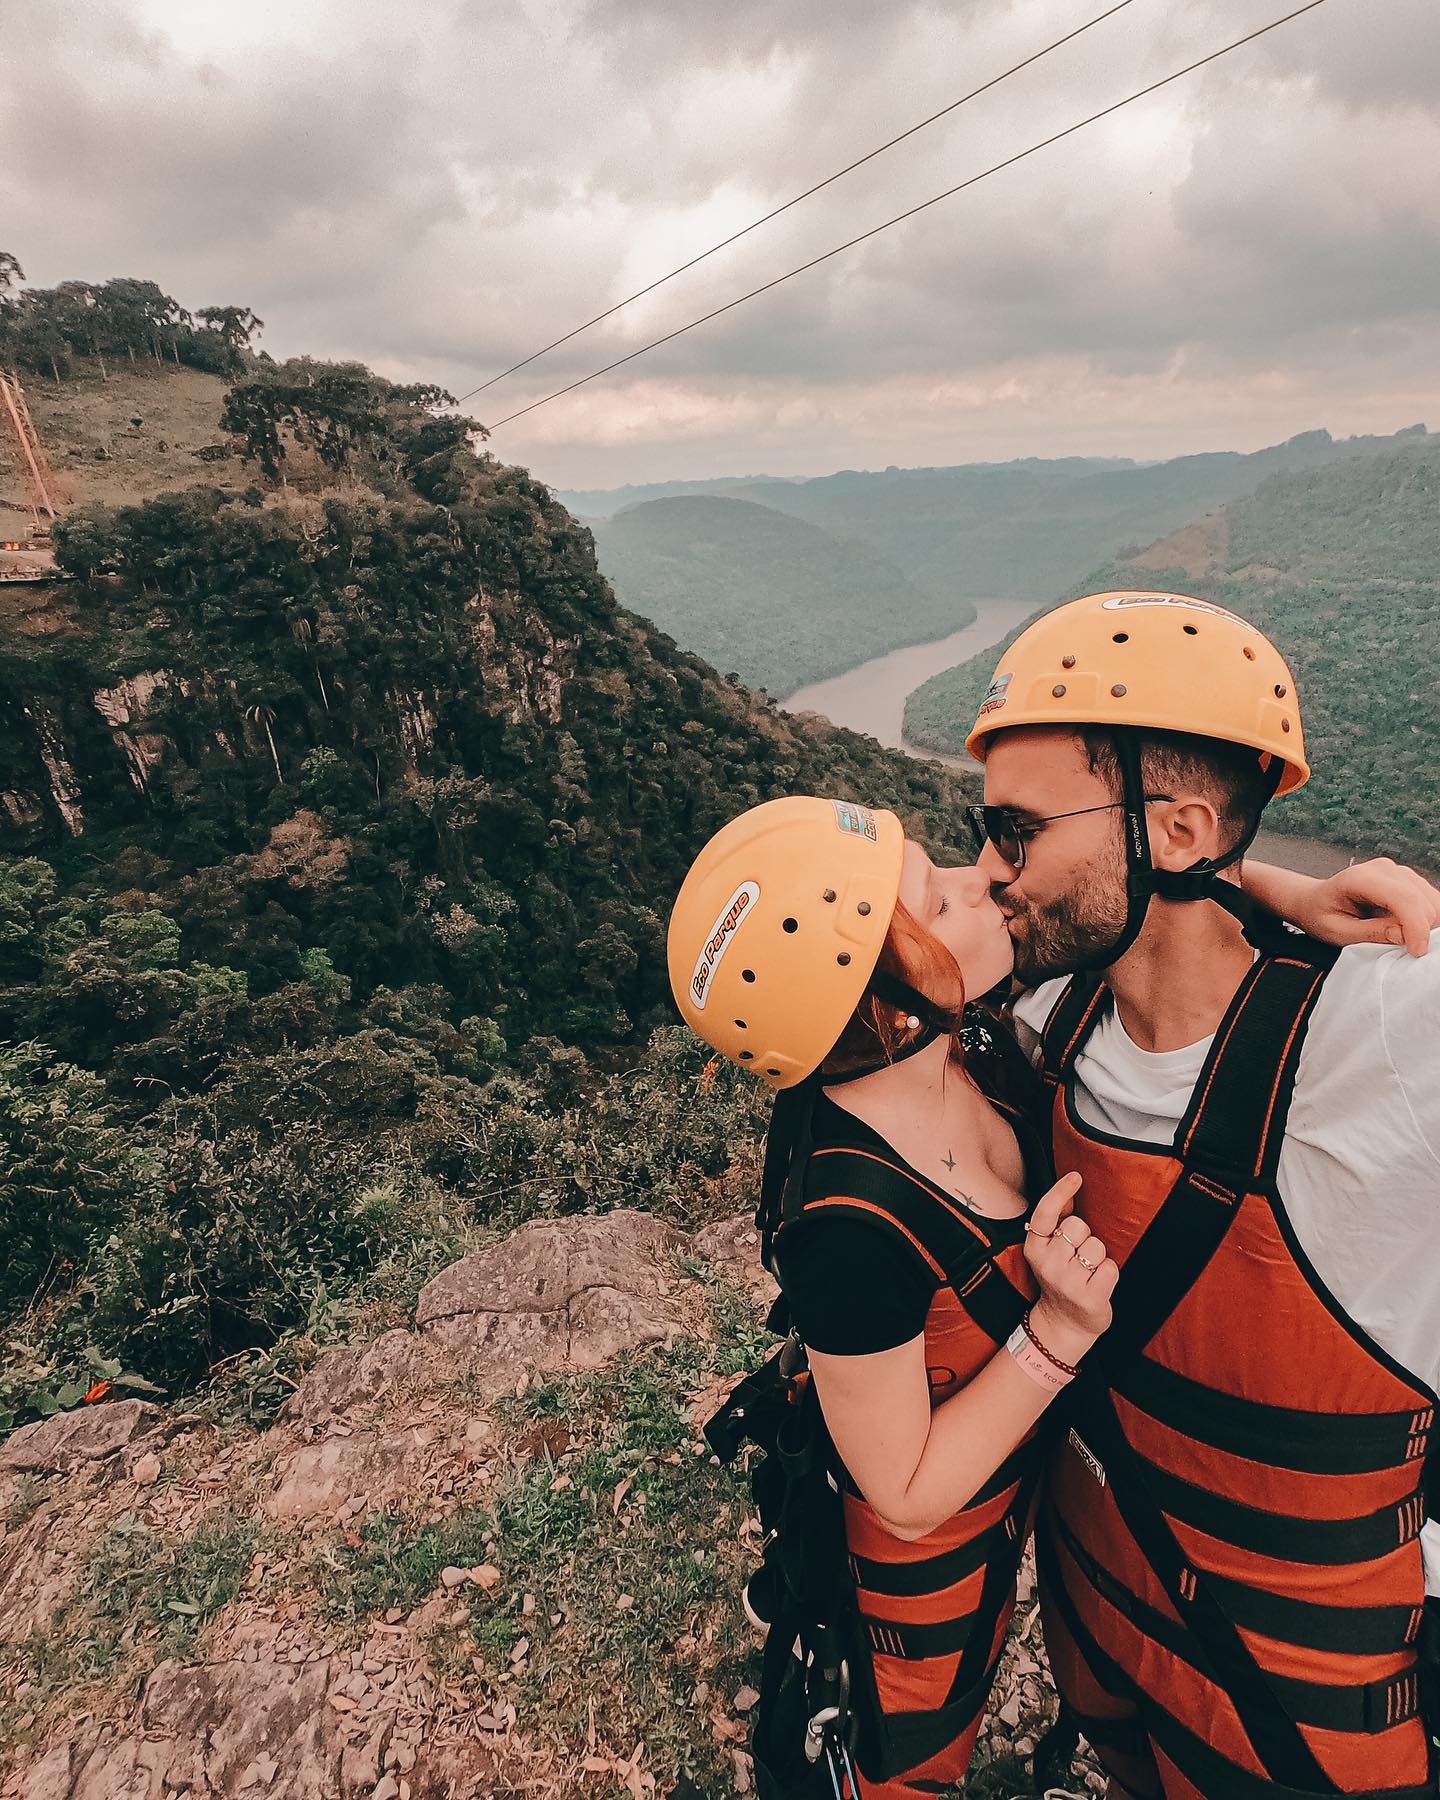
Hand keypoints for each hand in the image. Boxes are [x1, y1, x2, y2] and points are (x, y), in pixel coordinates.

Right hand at [1023, 1171, 1117, 1361]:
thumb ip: (1058, 1220)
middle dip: (1084, 1237)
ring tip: (1087, 1272)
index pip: (1046, 1213)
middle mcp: (1048, 1265)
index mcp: (1034, 1248)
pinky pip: (1110, 1267)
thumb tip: (1069, 1190)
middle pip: (1079, 1226)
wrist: (1063, 1324)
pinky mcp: (1089, 1298)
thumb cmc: (1060, 1279)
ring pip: (1097, 1246)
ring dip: (1097, 1257)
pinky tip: (1097, 1284)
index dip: (1061, 1191)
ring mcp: (1068, 1282)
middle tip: (1077, 1256)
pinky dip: (1108, 1273)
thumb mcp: (1049, 1250)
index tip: (1076, 1177)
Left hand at [1254, 857, 1439, 956]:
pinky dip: (1424, 920)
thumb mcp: (1337, 932)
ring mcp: (1398, 872)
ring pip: (1431, 901)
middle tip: (1405, 950)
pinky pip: (1429, 901)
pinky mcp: (1407, 881)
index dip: (1416, 926)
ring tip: (1400, 938)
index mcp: (1360, 878)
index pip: (1402, 898)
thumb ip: (1370, 933)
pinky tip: (1405, 929)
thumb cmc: (1321, 914)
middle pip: (1422, 901)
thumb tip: (1404, 936)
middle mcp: (1384, 870)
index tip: (1417, 951)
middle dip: (1421, 930)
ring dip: (1424, 925)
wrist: (1314, 900)